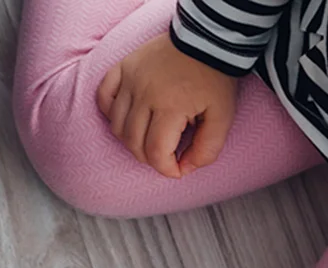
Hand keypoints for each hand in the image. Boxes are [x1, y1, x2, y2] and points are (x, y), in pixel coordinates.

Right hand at [97, 34, 238, 176]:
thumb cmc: (215, 77)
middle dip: (150, 157)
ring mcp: (132, 79)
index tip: (177, 169)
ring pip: (117, 126)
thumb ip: (207, 149)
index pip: (156, 153)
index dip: (166, 169)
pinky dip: (110, 112)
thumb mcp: (223, 116)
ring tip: (148, 135)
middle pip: (134, 144)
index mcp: (171, 106)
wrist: (208, 36)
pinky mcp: (124, 67)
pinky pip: (104, 97)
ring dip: (131, 139)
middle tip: (165, 152)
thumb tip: (184, 169)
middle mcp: (146, 94)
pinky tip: (127, 116)